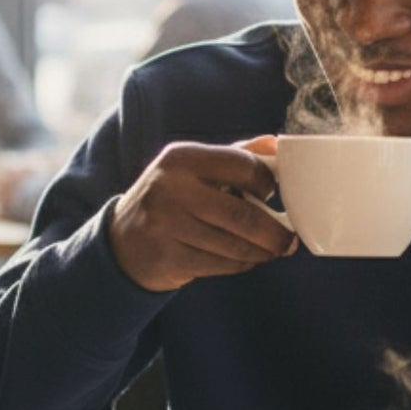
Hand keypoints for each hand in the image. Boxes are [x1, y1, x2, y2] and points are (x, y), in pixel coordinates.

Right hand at [107, 135, 293, 292]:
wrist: (122, 242)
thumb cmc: (169, 199)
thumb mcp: (192, 168)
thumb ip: (235, 155)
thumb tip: (277, 145)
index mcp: (181, 158)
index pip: (243, 166)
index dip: (267, 183)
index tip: (273, 195)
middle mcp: (171, 188)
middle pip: (243, 214)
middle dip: (274, 232)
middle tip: (288, 239)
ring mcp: (167, 225)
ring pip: (236, 245)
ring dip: (263, 251)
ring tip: (272, 250)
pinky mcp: (169, 258)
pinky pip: (222, 265)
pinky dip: (242, 264)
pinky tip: (245, 259)